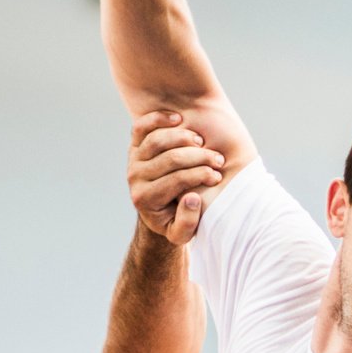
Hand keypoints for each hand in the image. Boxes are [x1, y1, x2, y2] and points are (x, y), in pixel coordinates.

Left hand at [129, 111, 224, 244]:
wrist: (157, 208)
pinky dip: (159, 119)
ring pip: (158, 140)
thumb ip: (188, 223)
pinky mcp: (134, 145)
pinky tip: (179, 119)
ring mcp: (133, 159)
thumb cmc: (174, 220)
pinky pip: (141, 126)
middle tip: (218, 159)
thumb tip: (192, 197)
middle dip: (199, 157)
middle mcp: (135, 178)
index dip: (200, 175)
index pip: (176, 180)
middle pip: (170, 158)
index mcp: (145, 199)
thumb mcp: (182, 233)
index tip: (218, 176)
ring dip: (184, 137)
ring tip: (203, 142)